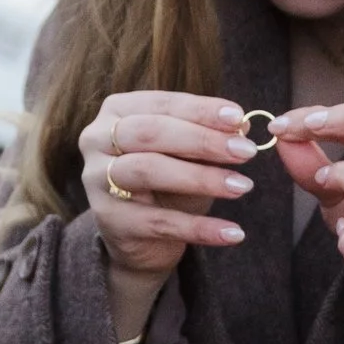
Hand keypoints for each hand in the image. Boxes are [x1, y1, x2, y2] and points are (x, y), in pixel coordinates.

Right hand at [78, 90, 255, 288]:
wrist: (143, 239)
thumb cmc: (168, 184)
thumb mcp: (189, 156)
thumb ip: (209, 137)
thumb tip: (242, 125)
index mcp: (117, 111)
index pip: (162, 104)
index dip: (202, 110)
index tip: (239, 118)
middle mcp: (97, 139)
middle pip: (150, 132)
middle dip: (202, 140)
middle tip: (246, 151)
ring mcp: (97, 180)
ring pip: (149, 170)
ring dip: (201, 178)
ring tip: (241, 186)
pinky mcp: (110, 220)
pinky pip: (159, 222)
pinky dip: (200, 228)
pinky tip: (233, 231)